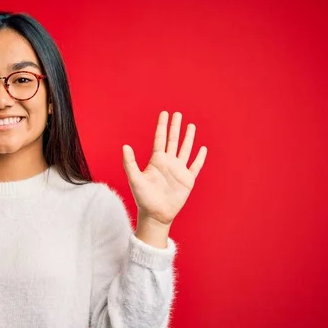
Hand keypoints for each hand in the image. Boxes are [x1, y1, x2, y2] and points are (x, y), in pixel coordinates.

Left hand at [122, 111, 206, 225]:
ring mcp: (178, 170)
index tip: (164, 113)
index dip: (162, 126)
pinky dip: (199, 157)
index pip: (160, 139)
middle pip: (173, 140)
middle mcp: (168, 163)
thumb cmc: (143, 198)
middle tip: (177, 114)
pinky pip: (195, 166)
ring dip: (188, 138)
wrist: (155, 214)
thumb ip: (129, 163)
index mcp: (156, 160)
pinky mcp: (187, 180)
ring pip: (185, 150)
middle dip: (175, 127)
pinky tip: (202, 148)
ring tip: (191, 125)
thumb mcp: (134, 179)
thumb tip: (124, 146)